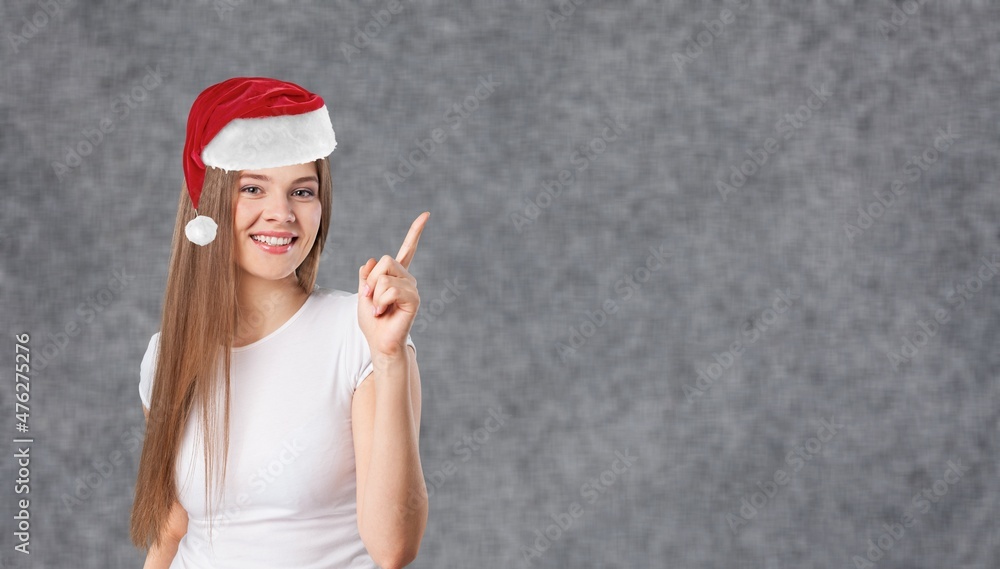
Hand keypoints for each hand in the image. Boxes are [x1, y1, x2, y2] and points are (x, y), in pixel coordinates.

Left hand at [358, 211, 428, 357]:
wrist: (379, 343)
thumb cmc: (372, 322)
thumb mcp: (363, 293)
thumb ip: (366, 275)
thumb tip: (372, 260)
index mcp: (396, 276)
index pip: (408, 249)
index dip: (415, 232)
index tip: (426, 215)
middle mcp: (407, 279)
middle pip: (385, 261)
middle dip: (370, 280)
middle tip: (371, 298)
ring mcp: (412, 288)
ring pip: (385, 277)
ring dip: (374, 295)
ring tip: (379, 309)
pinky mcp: (414, 299)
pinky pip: (390, 289)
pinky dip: (380, 301)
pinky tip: (383, 312)